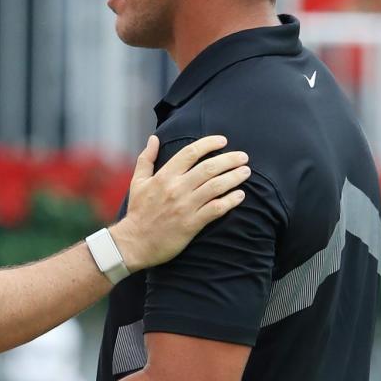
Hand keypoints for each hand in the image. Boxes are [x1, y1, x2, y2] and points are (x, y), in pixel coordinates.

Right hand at [109, 135, 248, 270]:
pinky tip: (240, 195)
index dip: (209, 143)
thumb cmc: (138, 211)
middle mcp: (176, 188)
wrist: (135, 242)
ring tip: (246, 172)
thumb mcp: (138, 182)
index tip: (223, 141)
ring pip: (216, 187)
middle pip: (209, 168)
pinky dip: (230, 201)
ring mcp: (185, 206)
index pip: (190, 152)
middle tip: (243, 157)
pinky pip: (216, 209)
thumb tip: (154, 138)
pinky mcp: (192, 224)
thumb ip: (146, 158)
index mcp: (164, 176)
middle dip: (229, 159)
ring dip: (234, 177)